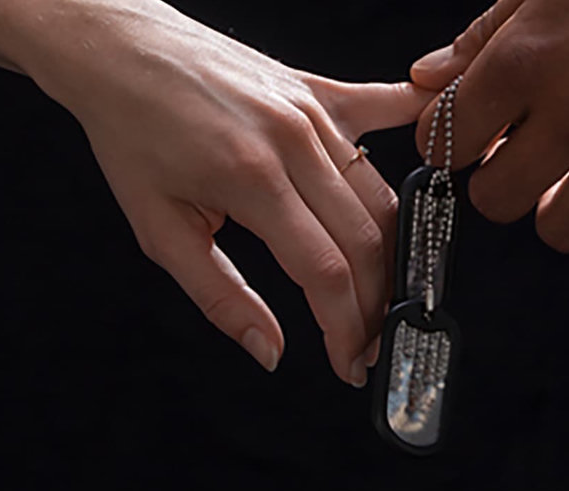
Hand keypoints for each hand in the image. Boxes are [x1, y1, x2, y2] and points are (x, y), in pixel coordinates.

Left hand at [7, 0, 430, 385]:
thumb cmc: (131, 134)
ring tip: (380, 296)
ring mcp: (312, 110)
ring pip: (380, 196)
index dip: (345, 328)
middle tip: (366, 344)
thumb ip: (220, 296)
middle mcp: (294, 140)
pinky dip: (421, 129)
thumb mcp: (158, 229)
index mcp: (251, 177)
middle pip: (365, 241)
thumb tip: (269, 352)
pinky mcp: (317, 88)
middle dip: (373, 306)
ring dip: (390, 254)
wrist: (118, 49)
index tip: (348, 363)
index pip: (325, 272)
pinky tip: (450, 152)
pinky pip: (386, 109)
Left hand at [410, 0, 568, 256]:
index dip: (452, 140)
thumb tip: (424, 80)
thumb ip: (484, 36)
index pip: (443, 142)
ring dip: (560, 208)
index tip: (476, 132)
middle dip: (501, 180)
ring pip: (557, 232)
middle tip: (529, 155)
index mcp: (528, 59)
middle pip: (493, 200)